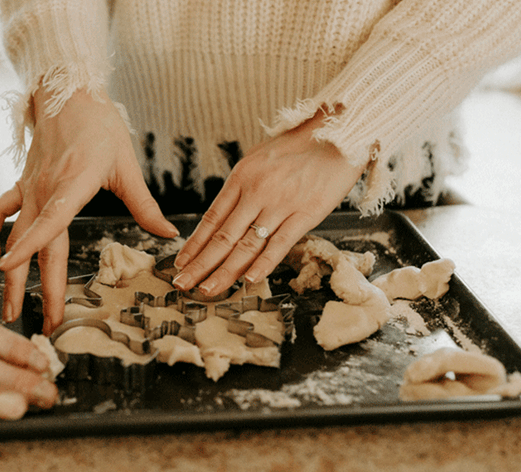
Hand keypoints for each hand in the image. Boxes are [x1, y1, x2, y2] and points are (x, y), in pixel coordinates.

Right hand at [0, 87, 177, 333]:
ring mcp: (30, 189)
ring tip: (9, 305)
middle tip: (31, 322)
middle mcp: (44, 190)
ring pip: (12, 236)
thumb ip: (144, 205)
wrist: (67, 91)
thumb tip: (169, 235)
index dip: (28, 247)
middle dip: (30, 286)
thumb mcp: (127, 164)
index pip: (48, 222)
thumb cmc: (99, 125)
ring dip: (9, 273)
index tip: (8, 269)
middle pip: (32, 244)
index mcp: (72, 184)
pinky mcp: (23, 185)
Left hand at [172, 109, 364, 295]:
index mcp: (241, 177)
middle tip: (183, 285)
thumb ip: (242, 186)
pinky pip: (280, 244)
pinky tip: (248, 280)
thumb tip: (226, 213)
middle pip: (222, 237)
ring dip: (225, 272)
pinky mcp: (306, 213)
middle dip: (200, 265)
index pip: (211, 219)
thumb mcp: (259, 158)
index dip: (194, 245)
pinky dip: (264, 264)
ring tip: (208, 290)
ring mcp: (281, 204)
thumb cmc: (299, 145)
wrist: (339, 132)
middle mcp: (256, 192)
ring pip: (247, 246)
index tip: (180, 264)